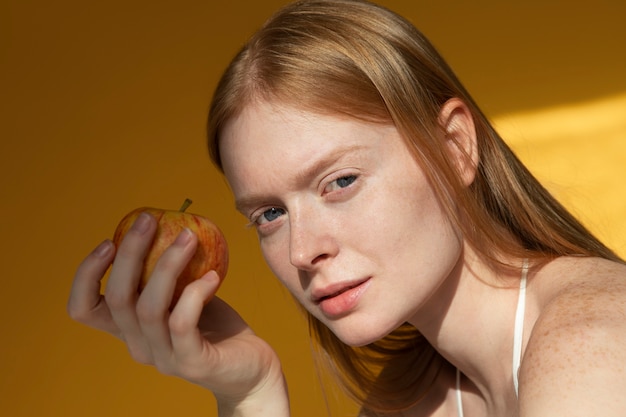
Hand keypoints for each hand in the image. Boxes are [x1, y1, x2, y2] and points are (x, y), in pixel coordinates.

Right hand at [67, 213, 285, 405]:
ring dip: (167, 264)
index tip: (108, 240)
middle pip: (116, 298)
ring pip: (148, 307)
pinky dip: (194, 293)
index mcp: (129, 329)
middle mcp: (139, 345)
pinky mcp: (192, 363)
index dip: (86, 274)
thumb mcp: (184, 294)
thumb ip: (168, 273)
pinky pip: (182, 322)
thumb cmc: (215, 326)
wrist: (250, 369)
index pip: (83, 308)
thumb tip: (166, 223)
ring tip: (189, 236)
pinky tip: (213, 276)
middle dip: (129, 252)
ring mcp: (164, 357)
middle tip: (150, 219)